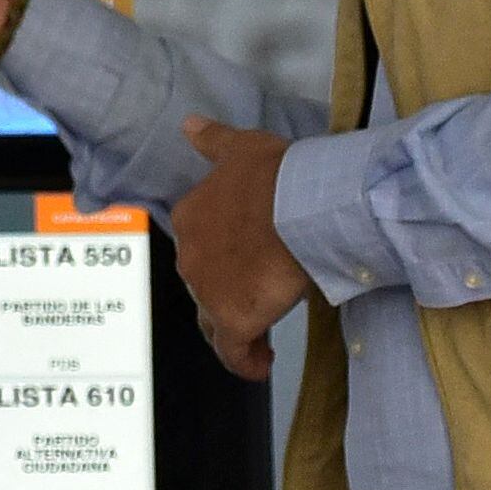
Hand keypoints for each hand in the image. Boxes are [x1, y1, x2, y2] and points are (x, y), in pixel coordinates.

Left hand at [172, 115, 311, 381]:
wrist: (302, 204)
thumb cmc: (278, 174)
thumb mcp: (242, 148)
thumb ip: (213, 142)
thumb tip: (188, 125)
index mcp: (191, 216)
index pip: (200, 245)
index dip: (222, 257)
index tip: (246, 262)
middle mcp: (190, 256)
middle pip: (205, 283)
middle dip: (227, 290)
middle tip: (261, 292)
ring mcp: (208, 291)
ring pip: (215, 317)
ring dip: (235, 323)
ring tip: (261, 331)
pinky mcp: (233, 319)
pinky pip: (233, 350)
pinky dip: (244, 360)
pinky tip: (262, 364)